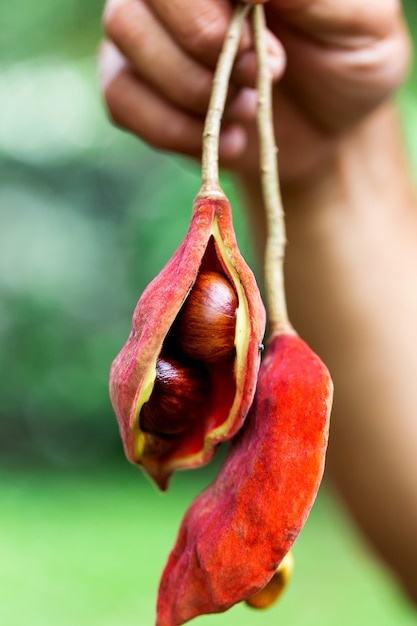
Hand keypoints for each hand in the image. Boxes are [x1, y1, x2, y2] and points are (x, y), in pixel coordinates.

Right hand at [99, 0, 409, 183]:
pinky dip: (175, 129)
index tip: (265, 47)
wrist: (328, 129)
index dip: (208, 11)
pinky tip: (227, 137)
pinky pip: (120, 98)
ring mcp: (150, 29)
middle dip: (203, 48)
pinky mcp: (135, 84)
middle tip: (258, 77)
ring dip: (191, 88)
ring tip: (247, 108)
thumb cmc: (348, 61)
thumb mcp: (357, 19)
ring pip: (125, 34)